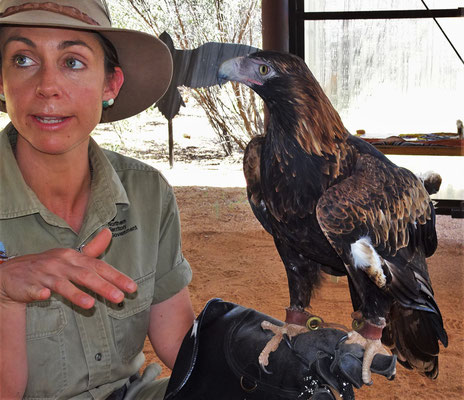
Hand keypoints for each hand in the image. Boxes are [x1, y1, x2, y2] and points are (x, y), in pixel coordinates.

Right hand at [0, 229, 136, 308]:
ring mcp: (45, 274)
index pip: (99, 266)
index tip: (132, 287)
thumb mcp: (71, 256)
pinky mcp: (28, 284)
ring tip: (90, 305)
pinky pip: (34, 289)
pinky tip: (45, 296)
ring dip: (75, 294)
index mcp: (74, 257)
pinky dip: (39, 292)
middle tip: (120, 298)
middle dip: (103, 287)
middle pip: (85, 275)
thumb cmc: (50, 265)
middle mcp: (62, 264)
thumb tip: (109, 232)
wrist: (14, 272)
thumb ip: (92, 250)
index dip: (116, 276)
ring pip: (62, 284)